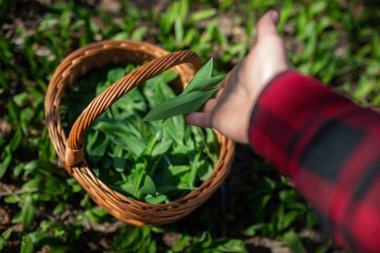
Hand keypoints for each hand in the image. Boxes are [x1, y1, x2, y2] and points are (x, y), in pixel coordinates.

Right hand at [186, 10, 290, 142]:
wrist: (273, 102)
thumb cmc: (269, 71)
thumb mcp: (268, 43)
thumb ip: (266, 29)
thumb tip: (274, 13)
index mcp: (240, 77)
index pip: (225, 79)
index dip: (216, 79)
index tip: (207, 78)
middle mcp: (232, 94)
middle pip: (215, 94)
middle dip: (205, 93)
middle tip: (192, 92)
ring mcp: (225, 108)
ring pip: (206, 106)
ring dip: (196, 105)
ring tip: (183, 103)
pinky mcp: (217, 121)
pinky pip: (201, 120)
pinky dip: (192, 118)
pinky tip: (184, 116)